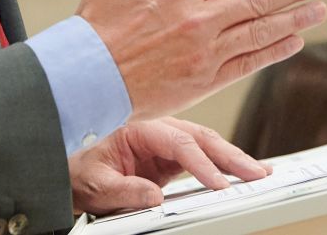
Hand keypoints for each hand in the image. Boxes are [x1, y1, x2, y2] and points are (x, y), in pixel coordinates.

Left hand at [69, 117, 269, 215]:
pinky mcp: (170, 159)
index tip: (218, 184)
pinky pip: (202, 158)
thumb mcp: (95, 185)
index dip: (201, 163)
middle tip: (256, 174)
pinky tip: (242, 171)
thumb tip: (155, 198)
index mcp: (138, 128)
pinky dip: (224, 165)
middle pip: (200, 138)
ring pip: (206, 145)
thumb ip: (124, 191)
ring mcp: (165, 144)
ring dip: (233, 159)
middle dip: (231, 156)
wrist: (67, 169)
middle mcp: (156, 131)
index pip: (178, 142)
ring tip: (259, 172)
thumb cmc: (76, 170)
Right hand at [76, 0, 326, 119]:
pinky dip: (275, 51)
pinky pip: (249, 63)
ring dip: (294, 19)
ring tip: (318, 10)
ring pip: (261, 31)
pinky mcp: (204, 81)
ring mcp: (204, 52)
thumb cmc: (95, 25)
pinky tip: (294, 42)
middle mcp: (198, 18)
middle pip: (258, 0)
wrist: (85, 80)